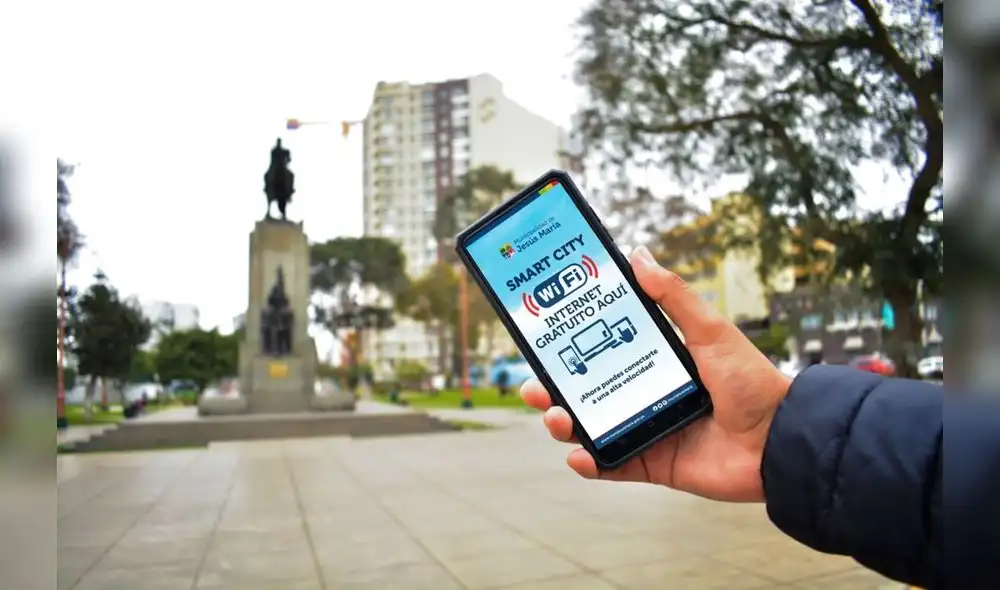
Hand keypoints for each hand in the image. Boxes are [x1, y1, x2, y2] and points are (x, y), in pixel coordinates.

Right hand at [520, 246, 790, 501]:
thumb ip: (674, 296)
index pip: (600, 351)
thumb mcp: (710, 330)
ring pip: (591, 428)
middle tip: (535, 385)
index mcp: (654, 362)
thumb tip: (638, 256)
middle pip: (585, 391)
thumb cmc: (752, 382)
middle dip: (553, 388)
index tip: (543, 337)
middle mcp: (644, 394)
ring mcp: (646, 430)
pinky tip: (580, 457)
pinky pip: (613, 466)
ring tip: (557, 417)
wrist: (781, 440)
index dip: (568, 347)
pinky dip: (591, 464)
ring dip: (565, 424)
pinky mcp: (653, 464)